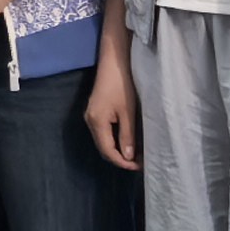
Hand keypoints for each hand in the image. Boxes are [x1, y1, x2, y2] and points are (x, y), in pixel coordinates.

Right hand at [82, 37, 140, 171]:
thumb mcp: (128, 112)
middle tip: (139, 162)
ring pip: (103, 141)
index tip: (139, 167)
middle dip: (120, 158)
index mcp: (96, 123)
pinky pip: (103, 133)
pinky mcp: (95, 111)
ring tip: (136, 153)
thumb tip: (128, 157)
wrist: (114, 62)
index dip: (123, 162)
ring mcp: (91, 116)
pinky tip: (127, 140)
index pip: (108, 152)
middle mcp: (90, 122)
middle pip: (103, 148)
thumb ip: (127, 136)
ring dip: (118, 150)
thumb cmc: (122, 86)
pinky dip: (114, 140)